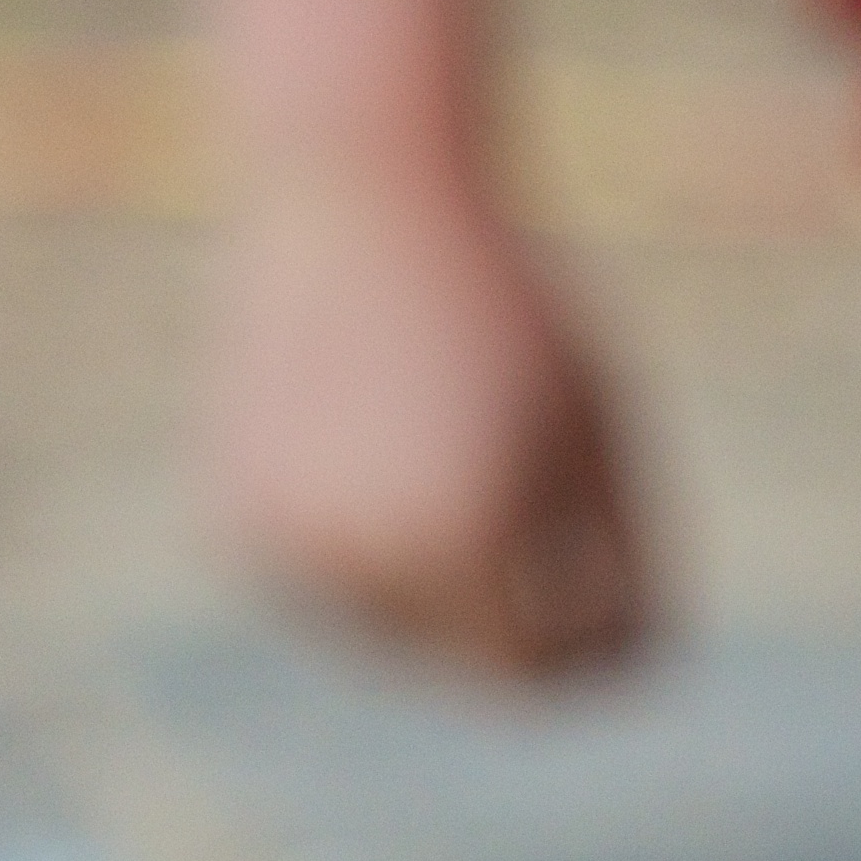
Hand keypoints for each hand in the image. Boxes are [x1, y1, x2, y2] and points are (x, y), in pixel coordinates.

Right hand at [211, 167, 650, 679]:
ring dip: (439, 579)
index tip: (620, 602)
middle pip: (464, 660)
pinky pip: (328, 577)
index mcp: (467, 546)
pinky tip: (378, 443)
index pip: (544, 674)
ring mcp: (288, 548)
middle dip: (514, 613)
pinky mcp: (238, 521)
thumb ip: (622, 561)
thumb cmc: (510, 306)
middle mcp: (366, 564)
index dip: (593, 655)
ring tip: (455, 454)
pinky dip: (364, 539)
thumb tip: (617, 671)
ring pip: (392, 628)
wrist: (365, 186)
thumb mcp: (599, 430)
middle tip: (540, 509)